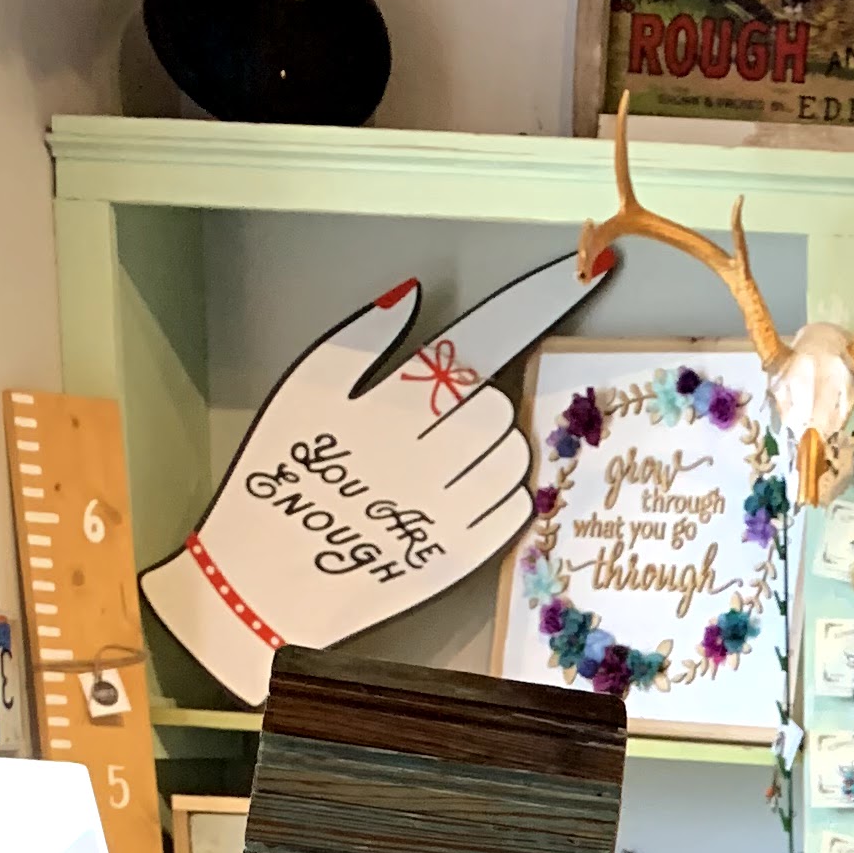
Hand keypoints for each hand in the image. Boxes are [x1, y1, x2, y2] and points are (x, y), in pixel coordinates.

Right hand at [139, 242, 610, 706]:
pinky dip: (500, 492)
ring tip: (445, 460)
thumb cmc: (282, 476)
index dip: (540, 301)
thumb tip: (414, 294)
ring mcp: (453, 505)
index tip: (586, 270)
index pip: (483, 339)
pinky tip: (456, 494)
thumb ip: (363, 339)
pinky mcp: (465, 553)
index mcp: (395, 401)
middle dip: (478, 404)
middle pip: (501, 402)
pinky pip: (516, 506)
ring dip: (494, 448)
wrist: (267, 582)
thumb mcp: (304, 391)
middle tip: (434, 424)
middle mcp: (432, 451)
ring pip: (515, 453)